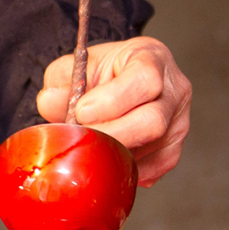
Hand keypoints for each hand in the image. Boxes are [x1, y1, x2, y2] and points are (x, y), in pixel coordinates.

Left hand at [37, 37, 191, 186]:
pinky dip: (124, 168)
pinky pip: (151, 170)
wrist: (119, 82)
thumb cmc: (103, 72)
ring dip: (115, 153)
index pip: (145, 80)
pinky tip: (107, 155)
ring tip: (90, 145)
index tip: (81, 111)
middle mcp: (174, 91)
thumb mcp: (77, 65)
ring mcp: (178, 123)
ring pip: (152, 150)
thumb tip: (50, 102)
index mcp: (153, 59)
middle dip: (111, 135)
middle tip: (82, 137)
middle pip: (153, 122)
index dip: (112, 101)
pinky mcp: (172, 151)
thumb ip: (62, 81)